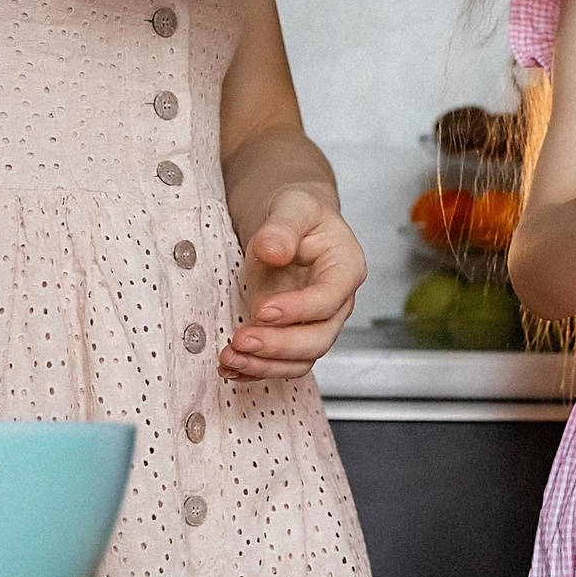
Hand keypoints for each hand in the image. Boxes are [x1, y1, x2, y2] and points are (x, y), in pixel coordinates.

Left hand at [222, 185, 364, 381]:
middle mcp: (337, 303)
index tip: (263, 310)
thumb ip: (283, 228)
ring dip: (264, 365)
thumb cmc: (298, 213)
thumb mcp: (293, 207)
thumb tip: (272, 251)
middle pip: (318, 339)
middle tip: (241, 339)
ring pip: (300, 359)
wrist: (290, 223)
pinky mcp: (292, 335)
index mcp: (346, 268)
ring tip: (229, 357)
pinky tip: (230, 366)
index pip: (330, 299)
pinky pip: (281, 363)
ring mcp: (315, 323)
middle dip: (279, 346)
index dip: (298, 310)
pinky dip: (255, 369)